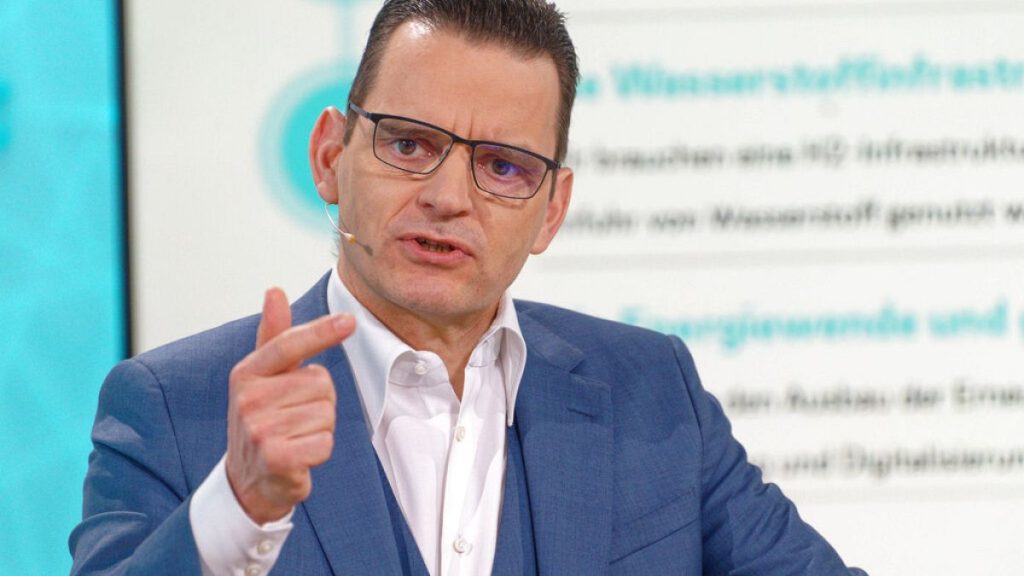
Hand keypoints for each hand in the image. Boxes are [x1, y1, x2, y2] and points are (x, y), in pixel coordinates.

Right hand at [225, 287, 354, 523]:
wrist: (247, 481)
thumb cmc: (263, 421)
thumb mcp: (263, 377)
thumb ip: (274, 336)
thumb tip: (275, 290)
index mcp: (247, 373)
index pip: (289, 344)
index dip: (321, 331)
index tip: (349, 321)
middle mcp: (248, 398)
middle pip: (321, 382)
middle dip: (319, 402)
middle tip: (293, 419)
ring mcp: (259, 429)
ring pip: (326, 413)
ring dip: (319, 428)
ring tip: (294, 438)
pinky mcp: (275, 458)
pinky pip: (325, 442)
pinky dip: (320, 451)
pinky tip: (298, 457)